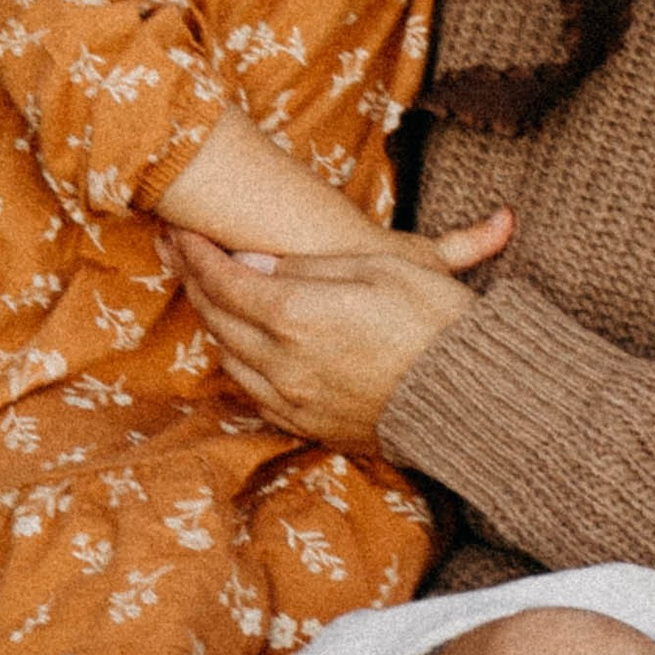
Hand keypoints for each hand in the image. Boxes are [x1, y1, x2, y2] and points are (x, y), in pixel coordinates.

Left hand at [171, 207, 513, 448]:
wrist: (478, 397)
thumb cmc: (434, 319)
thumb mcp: (373, 268)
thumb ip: (303, 268)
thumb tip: (251, 263)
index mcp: (297, 319)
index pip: (224, 280)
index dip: (196, 251)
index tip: (180, 227)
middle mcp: (285, 365)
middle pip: (216, 318)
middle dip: (192, 278)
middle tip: (176, 248)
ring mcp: (296, 402)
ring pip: (228, 358)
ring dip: (210, 321)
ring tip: (203, 289)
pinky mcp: (313, 427)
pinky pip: (254, 393)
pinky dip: (237, 361)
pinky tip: (239, 343)